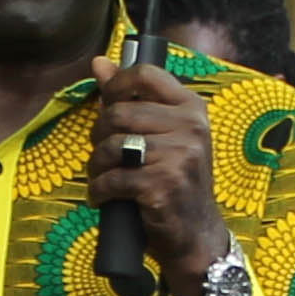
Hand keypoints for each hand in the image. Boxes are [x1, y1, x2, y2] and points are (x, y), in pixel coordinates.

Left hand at [87, 56, 226, 295]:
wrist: (196, 233)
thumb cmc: (174, 180)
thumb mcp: (162, 135)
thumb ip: (131, 97)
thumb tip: (99, 62)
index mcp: (192, 109)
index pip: (145, 75)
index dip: (116, 86)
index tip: (107, 105)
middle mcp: (191, 128)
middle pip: (120, 112)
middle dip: (100, 135)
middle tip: (105, 155)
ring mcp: (180, 156)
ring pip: (112, 145)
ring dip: (98, 165)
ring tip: (104, 176)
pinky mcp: (163, 185)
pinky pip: (112, 178)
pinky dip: (100, 190)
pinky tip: (105, 197)